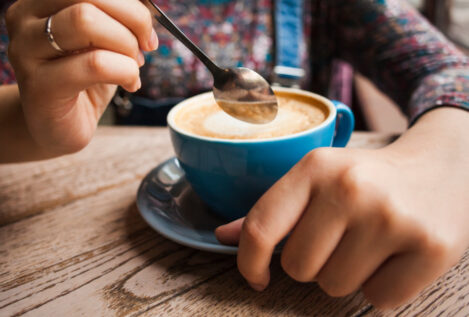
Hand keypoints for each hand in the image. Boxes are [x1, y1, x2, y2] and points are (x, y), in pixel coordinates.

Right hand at [5, 0, 157, 154]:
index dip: (129, 3)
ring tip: (133, 66)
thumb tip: (149, 5)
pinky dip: (126, 72)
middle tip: (145, 45)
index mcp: (41, 1)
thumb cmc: (84, 79)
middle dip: (132, 19)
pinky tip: (131, 84)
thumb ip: (118, 18)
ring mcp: (27, 51)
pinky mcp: (40, 85)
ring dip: (126, 46)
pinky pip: (95, 63)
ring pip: (86, 22)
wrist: (58, 125)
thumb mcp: (103, 40)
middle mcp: (25, 19)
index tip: (145, 28)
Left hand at [216, 108, 468, 308]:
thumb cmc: (368, 177)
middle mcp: (350, 188)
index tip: (257, 275)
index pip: (261, 228)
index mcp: (315, 166)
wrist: (441, 166)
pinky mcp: (429, 247)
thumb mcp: (318, 178)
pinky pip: (378, 300)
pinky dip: (381, 287)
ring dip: (346, 275)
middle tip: (340, 240)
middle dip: (314, 263)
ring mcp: (391, 217)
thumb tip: (223, 236)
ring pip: (335, 287)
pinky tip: (395, 257)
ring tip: (368, 244)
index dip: (248, 262)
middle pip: (298, 267)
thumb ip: (272, 210)